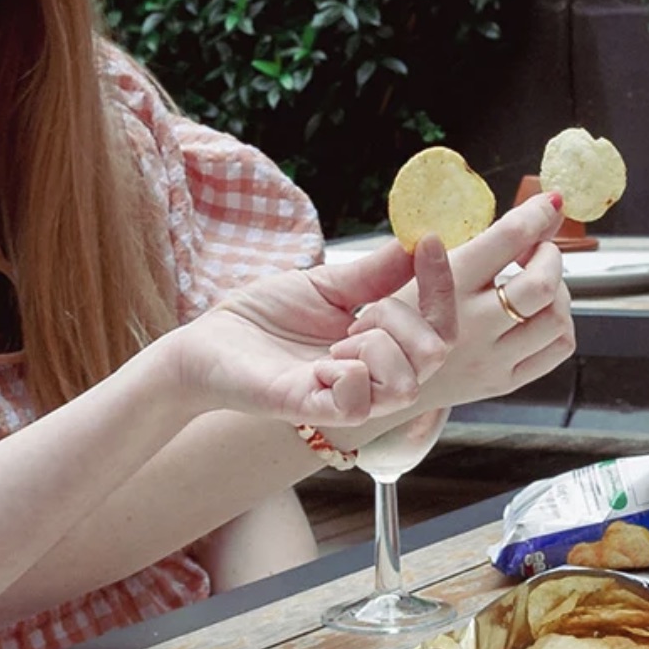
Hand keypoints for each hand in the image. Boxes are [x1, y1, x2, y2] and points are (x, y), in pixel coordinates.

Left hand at [167, 235, 456, 426]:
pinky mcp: (307, 408)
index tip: (428, 243)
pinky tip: (320, 364)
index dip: (441, 287)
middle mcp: (370, 379)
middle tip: (357, 315)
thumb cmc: (264, 318)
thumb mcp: (327, 286)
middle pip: (433, 355)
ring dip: (375, 347)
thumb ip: (376, 272)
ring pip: (404, 384)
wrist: (206, 342)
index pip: (440, 329)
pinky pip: (355, 403)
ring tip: (336, 343)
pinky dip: (347, 375)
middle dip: (401, 317)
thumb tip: (418, 241)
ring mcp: (341, 398)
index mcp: (380, 349)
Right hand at [411, 194, 575, 409]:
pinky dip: (559, 325)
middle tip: (538, 248)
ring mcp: (491, 359)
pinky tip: (538, 314)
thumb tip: (502, 209)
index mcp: (446, 287)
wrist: (377, 383)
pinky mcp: (502, 382)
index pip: (507, 240)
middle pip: (542, 285)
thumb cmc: (393, 323)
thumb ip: (456, 237)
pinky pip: (556, 349)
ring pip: (557, 319)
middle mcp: (473, 326)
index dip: (536, 214)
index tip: (549, 202)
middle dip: (551, 255)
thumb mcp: (407, 272)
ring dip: (558, 291)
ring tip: (537, 281)